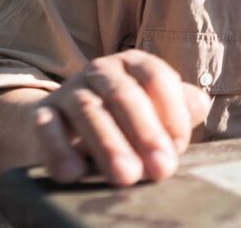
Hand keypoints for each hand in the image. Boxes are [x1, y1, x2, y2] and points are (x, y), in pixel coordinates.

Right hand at [33, 49, 211, 185]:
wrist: (68, 123)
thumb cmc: (127, 118)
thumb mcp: (157, 109)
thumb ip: (182, 107)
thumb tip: (198, 106)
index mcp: (135, 63)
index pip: (157, 79)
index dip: (171, 112)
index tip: (179, 147)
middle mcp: (102, 70)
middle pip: (124, 95)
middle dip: (145, 133)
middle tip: (160, 169)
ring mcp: (70, 89)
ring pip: (88, 111)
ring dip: (108, 145)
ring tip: (125, 176)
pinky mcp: (42, 113)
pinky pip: (47, 128)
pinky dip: (58, 150)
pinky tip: (73, 174)